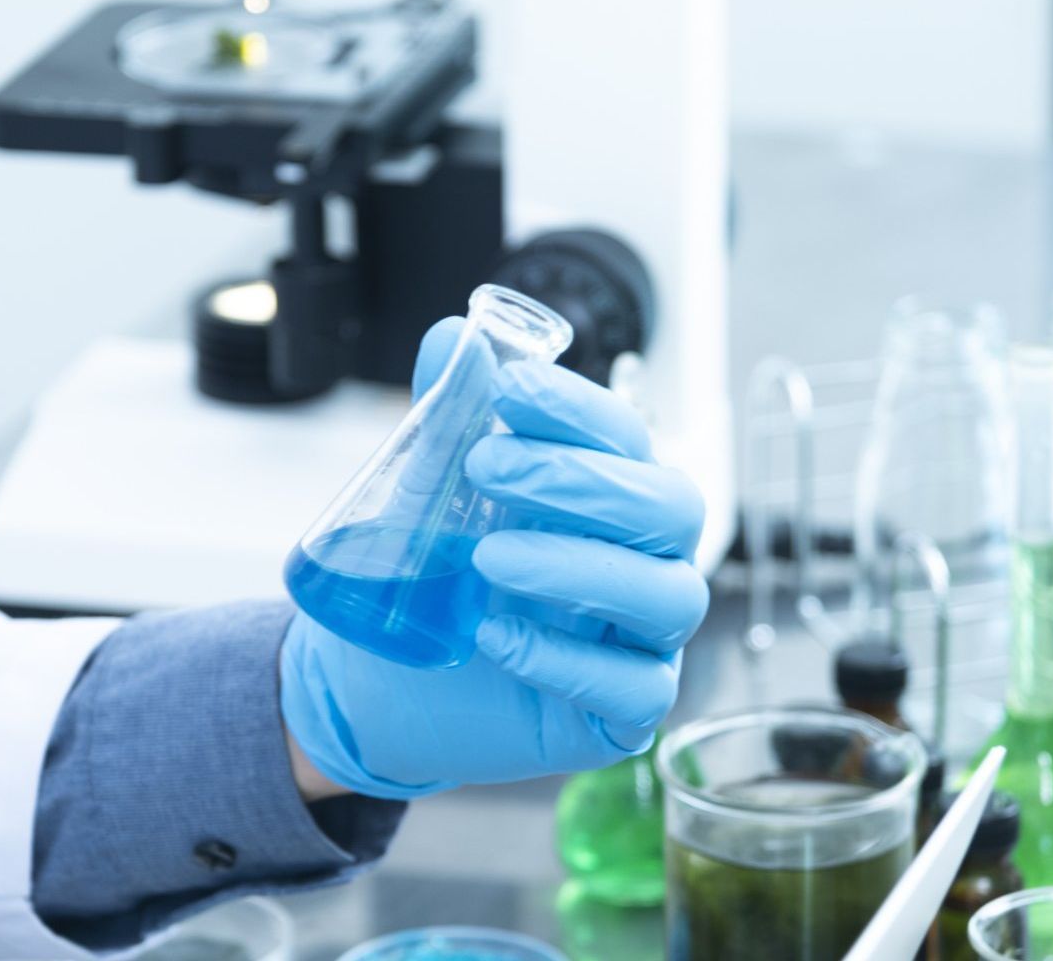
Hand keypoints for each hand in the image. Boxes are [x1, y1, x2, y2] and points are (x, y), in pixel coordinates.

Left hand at [280, 318, 708, 799]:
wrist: (380, 684)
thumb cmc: (432, 580)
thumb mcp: (427, 494)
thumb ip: (446, 416)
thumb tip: (452, 337)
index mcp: (610, 498)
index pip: (628, 438)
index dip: (577, 408)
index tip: (508, 388)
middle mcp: (644, 562)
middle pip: (672, 508)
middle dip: (580, 480)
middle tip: (484, 469)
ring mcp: (643, 641)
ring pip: (668, 596)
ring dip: (577, 566)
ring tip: (486, 558)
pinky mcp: (622, 715)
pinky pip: (635, 689)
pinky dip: (566, 658)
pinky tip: (494, 637)